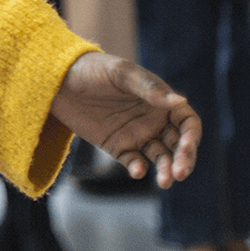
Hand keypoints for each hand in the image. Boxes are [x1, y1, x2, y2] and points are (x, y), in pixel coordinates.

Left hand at [48, 51, 199, 188]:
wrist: (57, 80)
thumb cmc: (92, 69)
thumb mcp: (121, 74)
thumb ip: (149, 89)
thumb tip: (181, 100)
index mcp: (160, 100)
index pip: (187, 123)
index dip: (192, 136)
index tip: (186, 146)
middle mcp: (153, 120)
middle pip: (178, 145)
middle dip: (183, 159)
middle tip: (180, 172)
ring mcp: (136, 135)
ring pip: (160, 157)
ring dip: (166, 170)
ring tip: (165, 181)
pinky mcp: (118, 146)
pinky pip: (134, 162)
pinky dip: (139, 168)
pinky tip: (137, 170)